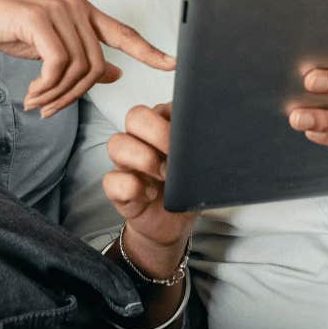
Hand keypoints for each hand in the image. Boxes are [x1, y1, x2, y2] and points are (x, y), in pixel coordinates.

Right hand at [0, 0, 173, 118]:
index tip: (172, 65)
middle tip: (48, 110)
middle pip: (96, 66)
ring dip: (56, 96)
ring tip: (36, 104)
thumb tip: (116, 73)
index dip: (149, 51)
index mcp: (84, 12)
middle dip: (74, 95)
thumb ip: (80, 56)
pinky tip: (30, 95)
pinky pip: (57, 67)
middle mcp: (77, 8)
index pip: (124, 33)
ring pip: (77, 70)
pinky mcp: (40, 21)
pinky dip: (46, 88)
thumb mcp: (48, 45)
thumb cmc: (6, 27)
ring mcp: (60, 12)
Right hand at [101, 103, 197, 275]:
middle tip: (175, 157)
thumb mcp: (202, 166)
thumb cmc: (188, 188)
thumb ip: (204, 149)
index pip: (163, 105)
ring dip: (143, 159)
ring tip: (165, 177)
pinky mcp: (117, 187)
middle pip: (135, 116)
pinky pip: (111, 180)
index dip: (174, 118)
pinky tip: (149, 195)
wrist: (173, 223)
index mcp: (163, 126)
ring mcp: (126, 162)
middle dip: (157, 133)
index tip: (191, 137)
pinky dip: (131, 188)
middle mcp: (141, 138)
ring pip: (117, 143)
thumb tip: (216, 142)